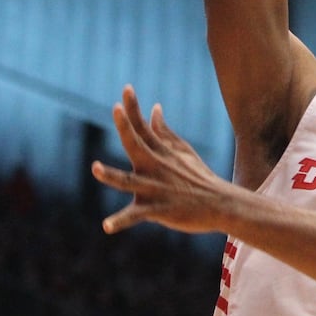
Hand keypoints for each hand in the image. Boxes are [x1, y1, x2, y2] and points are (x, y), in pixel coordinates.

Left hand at [91, 85, 225, 234]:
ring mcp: (154, 188)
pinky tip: (107, 226)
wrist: (219, 203)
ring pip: (128, 181)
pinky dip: (120, 221)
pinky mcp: (157, 209)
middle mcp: (154, 167)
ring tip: (95, 168)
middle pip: (135, 145)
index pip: (143, 126)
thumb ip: (164, 131)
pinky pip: (135, 216)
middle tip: (116, 110)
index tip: (126, 88)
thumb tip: (154, 108)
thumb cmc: (198, 176)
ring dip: (111, 175)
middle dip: (126, 128)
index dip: (134, 108)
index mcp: (159, 152)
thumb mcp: (182, 150)